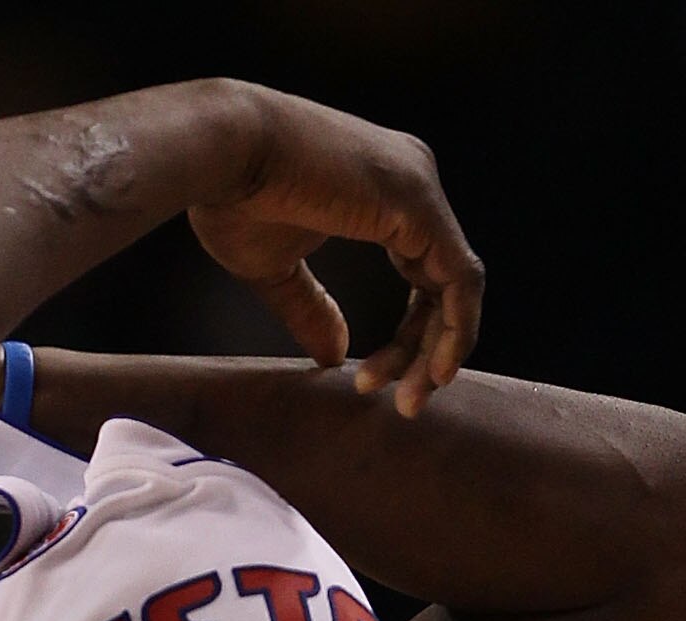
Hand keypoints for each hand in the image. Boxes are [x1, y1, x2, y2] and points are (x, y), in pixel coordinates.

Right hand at [189, 89, 482, 416]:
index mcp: (386, 195)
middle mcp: (413, 184)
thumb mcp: (278, 270)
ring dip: (440, 352)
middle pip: (444, 287)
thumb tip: (334, 356)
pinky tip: (435, 372)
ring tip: (407, 400)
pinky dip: (456, 330)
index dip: (407, 339)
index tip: (368, 381)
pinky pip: (461, 280)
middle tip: (399, 404)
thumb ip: (313, 310)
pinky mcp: (420, 203)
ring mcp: (421, 189)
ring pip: (458, 288)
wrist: (224, 150)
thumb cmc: (235, 198)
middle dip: (425, 353)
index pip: (422, 278)